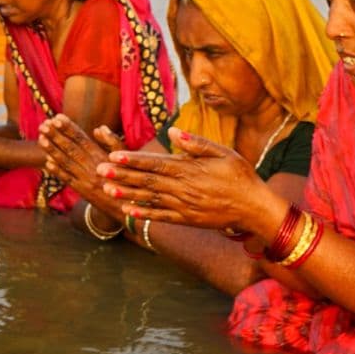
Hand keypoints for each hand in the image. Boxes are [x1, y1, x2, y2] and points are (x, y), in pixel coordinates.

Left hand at [38, 114, 122, 206]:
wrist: (128, 206)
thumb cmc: (128, 178)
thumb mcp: (126, 159)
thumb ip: (113, 142)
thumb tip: (99, 128)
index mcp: (103, 157)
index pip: (82, 139)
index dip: (69, 128)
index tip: (57, 118)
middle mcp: (93, 167)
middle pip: (72, 149)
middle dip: (56, 136)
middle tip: (43, 125)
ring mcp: (86, 180)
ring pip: (66, 163)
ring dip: (52, 150)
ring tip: (41, 139)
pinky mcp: (82, 191)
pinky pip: (67, 179)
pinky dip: (57, 171)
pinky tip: (47, 162)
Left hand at [97, 127, 268, 229]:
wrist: (254, 208)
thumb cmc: (241, 176)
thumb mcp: (224, 152)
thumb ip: (196, 143)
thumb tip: (172, 133)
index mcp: (191, 170)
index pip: (156, 164)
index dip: (133, 160)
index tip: (114, 155)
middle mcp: (184, 189)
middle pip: (147, 182)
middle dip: (122, 176)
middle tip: (99, 170)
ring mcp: (185, 206)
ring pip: (150, 199)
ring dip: (127, 195)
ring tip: (106, 190)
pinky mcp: (187, 219)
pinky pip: (162, 216)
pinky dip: (144, 214)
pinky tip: (128, 211)